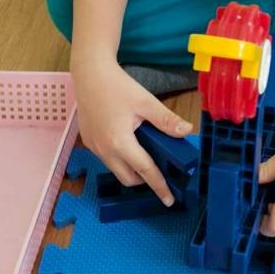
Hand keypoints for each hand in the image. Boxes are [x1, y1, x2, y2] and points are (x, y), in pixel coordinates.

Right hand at [72, 58, 191, 206]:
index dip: (159, 186)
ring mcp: (94, 147)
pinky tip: (127, 140)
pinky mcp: (88, 141)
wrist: (89, 73)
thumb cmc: (117, 86)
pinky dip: (119, 156)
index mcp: (120, 142)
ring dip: (130, 167)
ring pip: (115, 169)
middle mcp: (104, 149)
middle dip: (144, 178)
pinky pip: (106, 158)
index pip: (145, 171)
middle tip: (159, 168)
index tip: (168, 199)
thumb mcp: (146, 102)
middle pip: (128, 178)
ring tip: (144, 151)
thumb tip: (186, 131)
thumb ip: (166, 120)